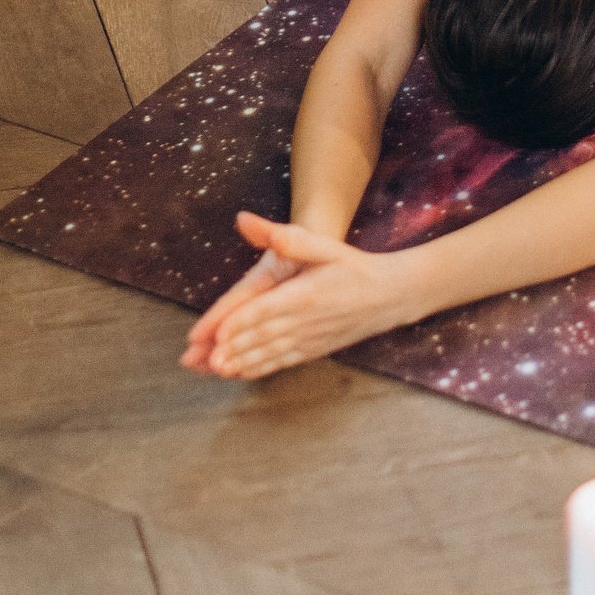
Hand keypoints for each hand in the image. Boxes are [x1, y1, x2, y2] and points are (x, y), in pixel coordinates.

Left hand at [184, 211, 419, 380]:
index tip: (217, 334)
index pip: (266, 311)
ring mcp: (309, 339)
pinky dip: (260, 368)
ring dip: (242, 363)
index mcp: (305, 295)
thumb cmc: (352, 266)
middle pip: (262, 337)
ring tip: (217, 371)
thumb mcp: (324, 244)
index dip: (240, 324)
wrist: (389, 295)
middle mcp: (305, 321)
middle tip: (205, 360)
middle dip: (233, 349)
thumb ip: (286, 236)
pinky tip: (240, 373)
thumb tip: (245, 220)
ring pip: (269, 354)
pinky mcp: (313, 350)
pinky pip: (282, 362)